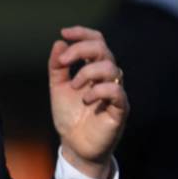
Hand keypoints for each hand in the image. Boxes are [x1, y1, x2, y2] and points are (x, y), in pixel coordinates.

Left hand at [48, 25, 127, 178]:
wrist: (75, 145)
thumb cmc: (69, 116)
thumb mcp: (57, 88)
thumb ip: (57, 67)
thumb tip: (59, 43)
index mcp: (93, 69)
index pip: (97, 42)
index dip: (83, 33)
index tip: (64, 33)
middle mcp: (107, 78)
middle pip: (103, 49)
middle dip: (81, 50)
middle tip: (64, 62)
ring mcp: (115, 92)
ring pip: (110, 68)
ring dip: (87, 73)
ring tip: (74, 87)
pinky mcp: (120, 109)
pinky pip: (116, 91)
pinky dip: (98, 90)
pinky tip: (85, 99)